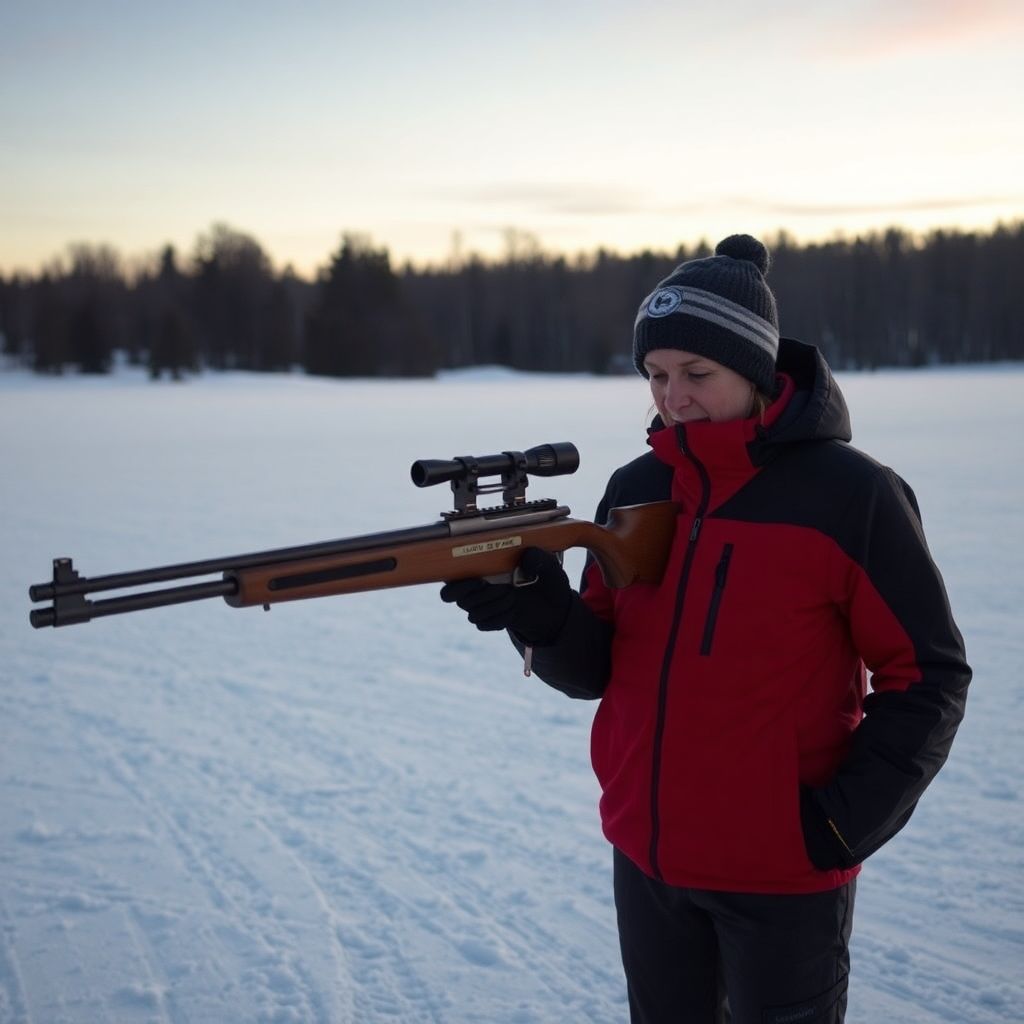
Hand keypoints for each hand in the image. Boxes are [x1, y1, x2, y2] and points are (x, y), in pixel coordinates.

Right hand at [439, 547, 573, 644]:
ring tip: (514, 596)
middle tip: (501, 588)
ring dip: (494, 605)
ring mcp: (481, 607)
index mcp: (480, 569)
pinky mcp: (490, 622)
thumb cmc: (545, 579)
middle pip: (451, 597)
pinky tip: (514, 610)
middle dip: (476, 594)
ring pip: (472, 613)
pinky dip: (500, 617)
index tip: (479, 579)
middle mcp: (474, 589)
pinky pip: (484, 624)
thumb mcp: (548, 564)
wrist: (556, 606)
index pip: (450, 578)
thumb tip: (525, 561)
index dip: (456, 581)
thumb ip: (539, 557)